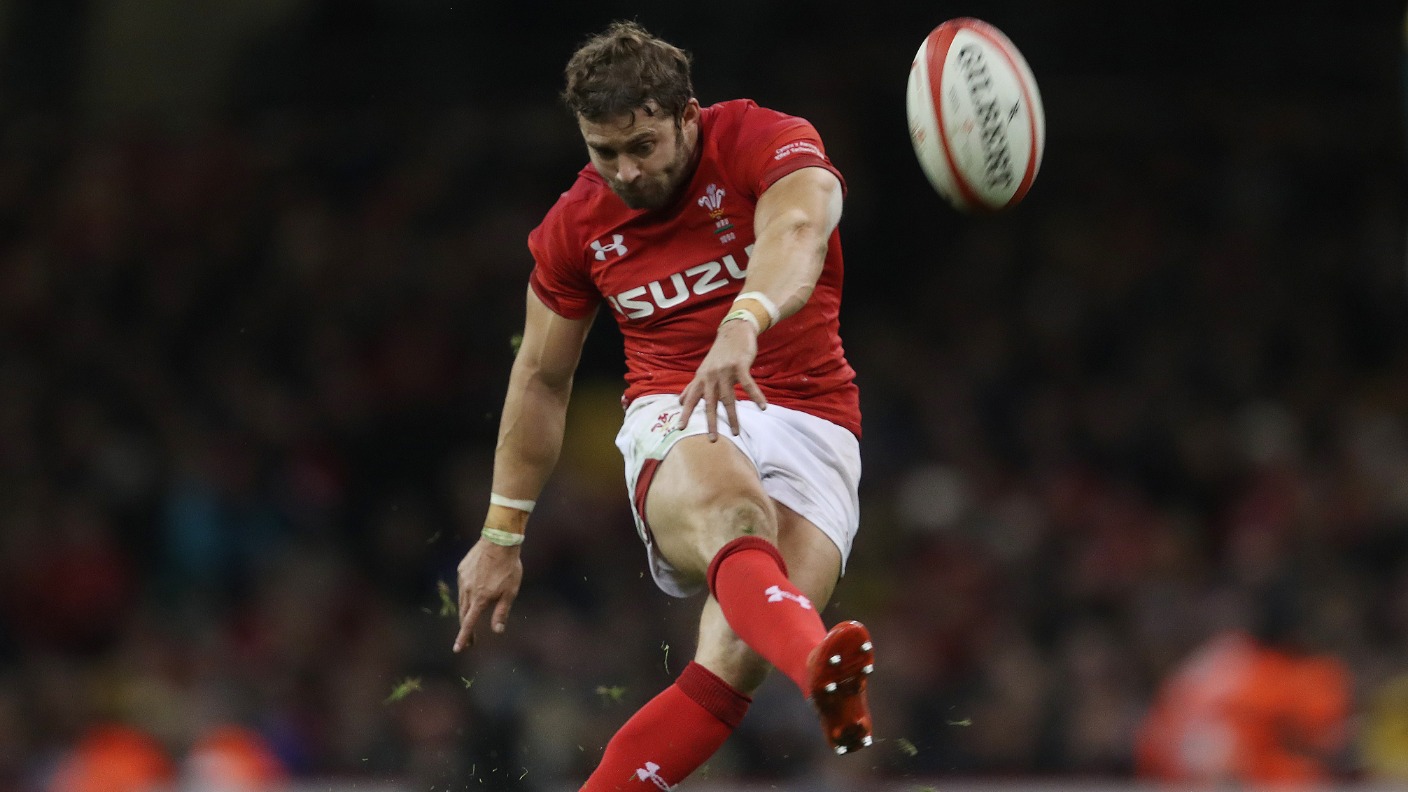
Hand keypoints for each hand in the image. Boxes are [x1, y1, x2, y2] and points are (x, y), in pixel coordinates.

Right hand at [452, 539, 523, 651]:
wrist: (499, 541)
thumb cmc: (508, 568)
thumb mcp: (510, 592)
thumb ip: (502, 612)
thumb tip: (497, 631)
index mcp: (480, 599)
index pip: (469, 623)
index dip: (464, 637)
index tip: (458, 649)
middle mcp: (468, 590)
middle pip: (464, 614)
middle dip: (466, 628)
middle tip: (470, 642)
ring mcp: (463, 579)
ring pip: (462, 600)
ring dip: (466, 611)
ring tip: (472, 617)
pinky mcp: (462, 569)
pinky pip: (463, 585)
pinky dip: (467, 592)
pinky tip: (474, 591)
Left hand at [677, 319, 766, 439]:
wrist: (734, 331)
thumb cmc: (720, 353)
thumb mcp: (703, 369)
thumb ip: (693, 386)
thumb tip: (680, 401)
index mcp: (701, 377)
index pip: (691, 398)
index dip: (685, 413)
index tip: (680, 428)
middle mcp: (710, 376)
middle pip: (709, 403)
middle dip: (710, 422)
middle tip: (712, 439)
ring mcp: (725, 371)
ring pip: (728, 398)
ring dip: (733, 417)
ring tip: (735, 433)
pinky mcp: (740, 366)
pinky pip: (749, 385)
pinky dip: (756, 396)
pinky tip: (763, 407)